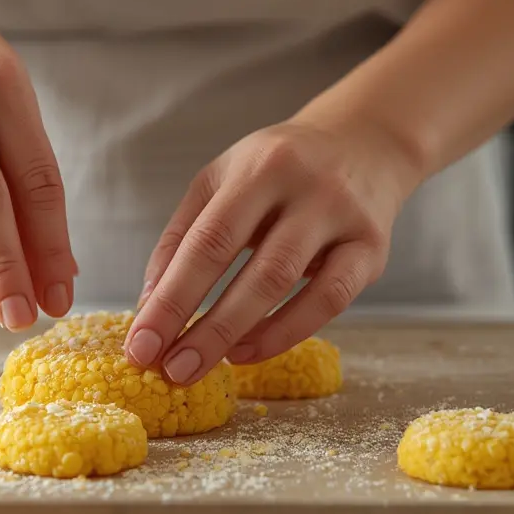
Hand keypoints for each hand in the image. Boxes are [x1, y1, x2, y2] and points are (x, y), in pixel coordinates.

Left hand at [125, 114, 422, 384]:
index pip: (206, 241)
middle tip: (170, 372)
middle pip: (251, 269)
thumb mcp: (220, 182)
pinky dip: (286, 331)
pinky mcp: (372, 248)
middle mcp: (305, 187)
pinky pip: (331, 300)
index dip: (171, 299)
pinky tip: (248, 352)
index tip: (140, 345)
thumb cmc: (275, 170)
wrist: (364, 141)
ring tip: (199, 367)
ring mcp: (343, 217)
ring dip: (240, 334)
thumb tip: (150, 306)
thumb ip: (182, 238)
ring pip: (289, 285)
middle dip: (205, 328)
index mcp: (257, 168)